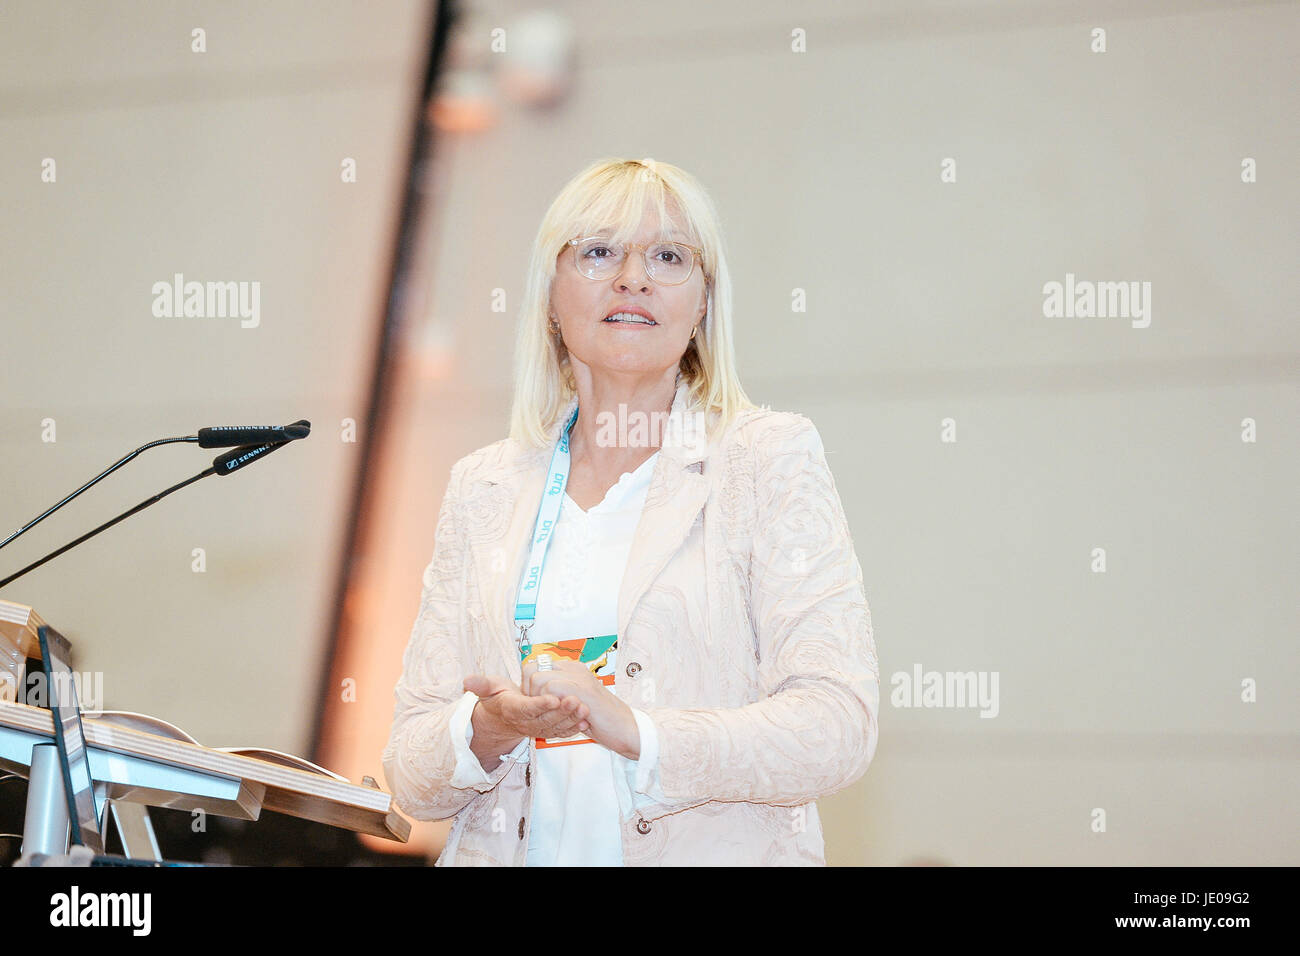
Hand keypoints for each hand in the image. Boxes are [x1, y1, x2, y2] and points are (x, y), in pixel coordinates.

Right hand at [462, 674, 589, 770]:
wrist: (502, 719)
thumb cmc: (498, 698)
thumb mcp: (488, 688)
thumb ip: (480, 684)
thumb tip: (466, 681)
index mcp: (513, 709)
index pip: (527, 708)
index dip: (540, 704)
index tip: (554, 698)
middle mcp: (526, 722)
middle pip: (545, 719)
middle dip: (562, 712)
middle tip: (576, 701)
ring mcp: (537, 728)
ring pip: (556, 727)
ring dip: (571, 720)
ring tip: (585, 709)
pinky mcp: (547, 731)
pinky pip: (561, 732)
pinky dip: (574, 728)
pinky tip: (587, 721)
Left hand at [520, 658, 639, 759]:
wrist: (627, 728)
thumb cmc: (603, 719)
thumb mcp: (577, 702)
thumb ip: (562, 694)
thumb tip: (538, 696)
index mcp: (573, 669)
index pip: (536, 665)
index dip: (529, 685)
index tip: (535, 701)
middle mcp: (574, 669)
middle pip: (532, 669)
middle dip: (528, 692)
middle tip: (539, 709)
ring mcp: (578, 677)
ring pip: (538, 678)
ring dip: (536, 699)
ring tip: (549, 713)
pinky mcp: (581, 690)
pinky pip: (551, 689)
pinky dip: (548, 704)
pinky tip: (558, 715)